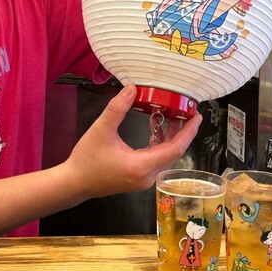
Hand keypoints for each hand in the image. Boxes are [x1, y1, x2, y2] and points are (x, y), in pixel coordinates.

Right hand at [61, 83, 201, 201]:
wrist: (74, 182)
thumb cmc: (87, 158)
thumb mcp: (101, 129)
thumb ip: (117, 108)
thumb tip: (133, 88)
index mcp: (141, 166)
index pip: (174, 149)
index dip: (188, 132)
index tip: (197, 116)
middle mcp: (147, 176)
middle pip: (173, 152)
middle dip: (183, 132)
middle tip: (188, 111)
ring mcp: (144, 179)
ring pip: (166, 156)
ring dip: (172, 137)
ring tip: (176, 115)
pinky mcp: (139, 177)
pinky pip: (157, 159)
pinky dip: (161, 143)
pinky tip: (158, 128)